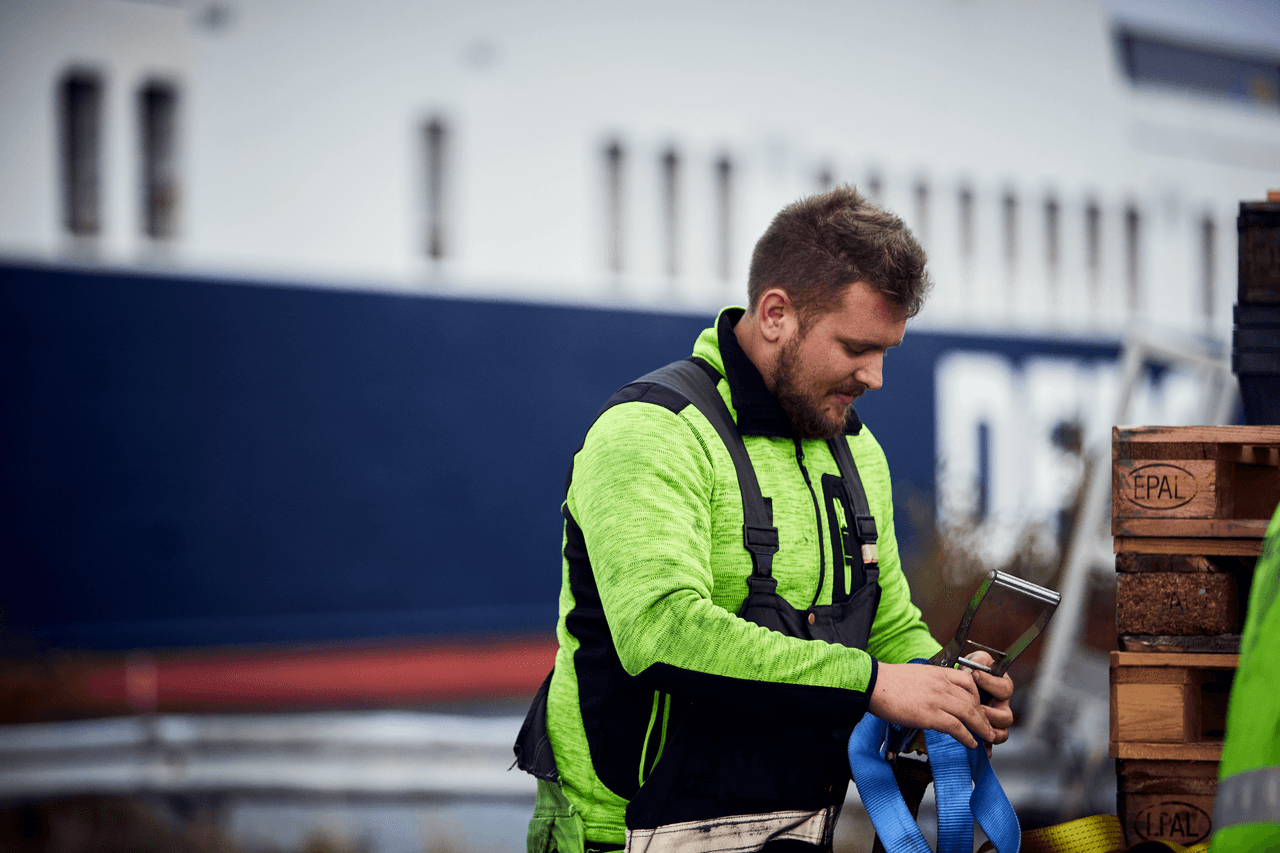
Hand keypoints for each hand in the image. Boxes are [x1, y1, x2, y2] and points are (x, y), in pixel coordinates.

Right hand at [868, 662, 993, 748]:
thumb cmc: (887, 681)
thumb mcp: (914, 675)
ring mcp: (937, 699)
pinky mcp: (930, 715)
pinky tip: (971, 744)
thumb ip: (928, 683)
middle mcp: (941, 684)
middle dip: (983, 716)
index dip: (977, 697)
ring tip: (987, 737)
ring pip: (969, 713)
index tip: (979, 708)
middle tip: (988, 726)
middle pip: (972, 700)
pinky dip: (967, 737)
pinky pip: (956, 727)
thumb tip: (932, 696)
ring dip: (981, 728)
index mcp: (937, 672)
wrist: (872, 684)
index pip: (968, 682)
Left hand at [959, 651, 1014, 750]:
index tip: (975, 675)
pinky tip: (980, 747)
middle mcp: (1001, 705)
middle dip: (993, 714)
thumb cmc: (969, 671)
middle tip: (979, 709)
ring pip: (1002, 731)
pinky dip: (987, 746)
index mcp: (1002, 687)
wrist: (956, 683)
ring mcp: (995, 720)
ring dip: (990, 731)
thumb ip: (978, 661)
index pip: (1004, 688)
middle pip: (1007, 716)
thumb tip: (976, 667)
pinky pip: (991, 742)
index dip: (991, 683)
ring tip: (977, 726)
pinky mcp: (987, 730)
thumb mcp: (974, 661)